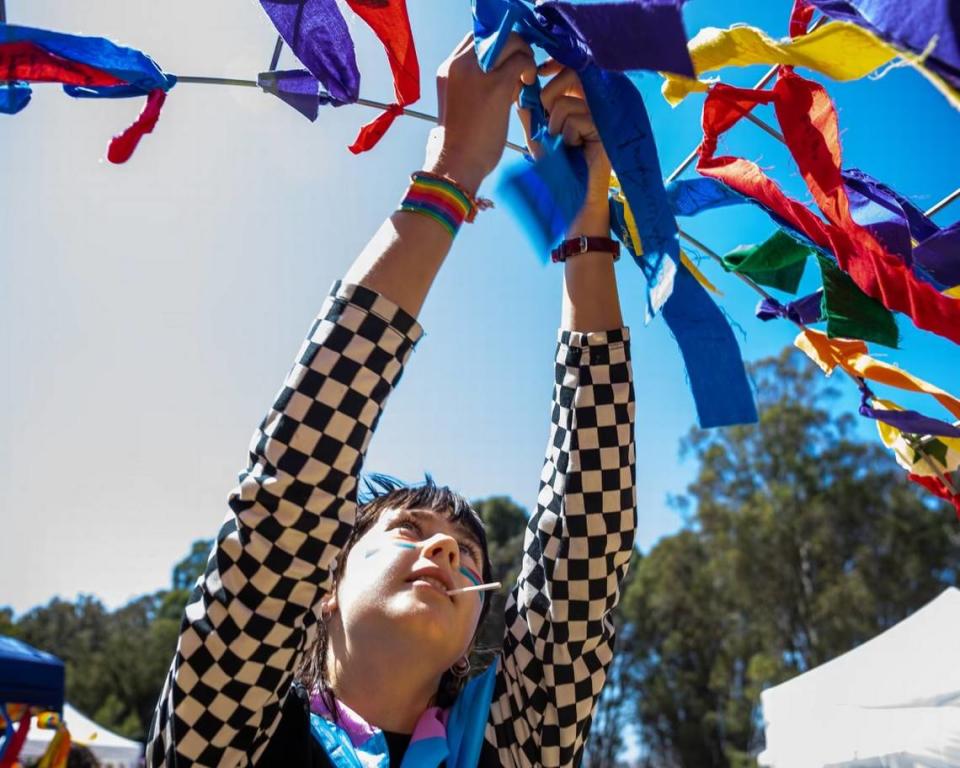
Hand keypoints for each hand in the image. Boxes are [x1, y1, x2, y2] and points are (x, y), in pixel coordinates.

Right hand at [424, 33, 536, 195]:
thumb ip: (476, 83)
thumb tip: (506, 72)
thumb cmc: (461, 142)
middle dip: (514, 46)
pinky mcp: (495, 85)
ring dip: (524, 55)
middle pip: (495, 35)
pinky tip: (528, 84)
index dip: (498, 44)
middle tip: (522, 66)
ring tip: (526, 77)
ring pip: (510, 42)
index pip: (476, 39)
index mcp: (447, 69)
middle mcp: (458, 64)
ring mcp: (476, 72)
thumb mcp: (461, 103)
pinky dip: (529, 68)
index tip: (509, 60)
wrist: (456, 163)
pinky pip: (521, 60)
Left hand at [518, 61, 611, 234]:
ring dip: (556, 126)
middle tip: (549, 122)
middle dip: (549, 98)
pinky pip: (576, 119)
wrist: (572, 193)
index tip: (540, 72)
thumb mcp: (537, 136)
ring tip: (565, 143)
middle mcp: (593, 102)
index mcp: (578, 98)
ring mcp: (602, 113)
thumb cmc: (556, 166)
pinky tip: (576, 148)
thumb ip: (529, 112)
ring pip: (566, 103)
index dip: (555, 64)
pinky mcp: (606, 127)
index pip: (569, 68)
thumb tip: (522, 88)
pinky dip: (568, 135)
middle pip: (569, 75)